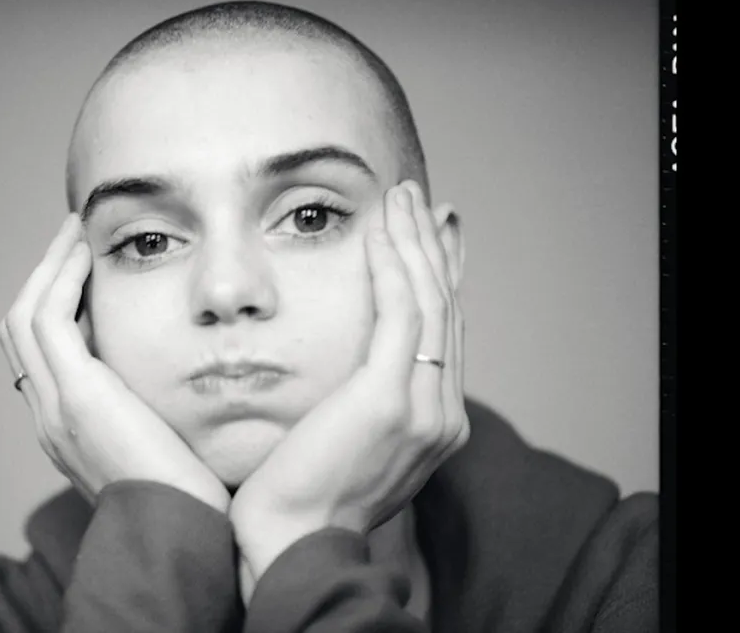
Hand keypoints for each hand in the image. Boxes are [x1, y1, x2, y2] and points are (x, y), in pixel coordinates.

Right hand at [0, 214, 230, 513]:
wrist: (182, 534)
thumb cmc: (189, 495)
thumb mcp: (163, 441)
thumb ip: (152, 406)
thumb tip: (174, 368)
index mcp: (65, 428)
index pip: (39, 353)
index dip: (54, 304)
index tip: (84, 268)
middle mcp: (48, 416)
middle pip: (18, 329)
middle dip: (42, 277)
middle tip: (71, 238)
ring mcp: (55, 407)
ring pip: (24, 317)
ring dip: (47, 268)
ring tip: (74, 231)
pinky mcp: (77, 397)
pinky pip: (48, 320)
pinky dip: (61, 280)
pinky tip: (84, 254)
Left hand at [230, 180, 467, 596]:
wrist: (293, 543)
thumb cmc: (302, 498)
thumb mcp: (347, 445)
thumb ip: (365, 406)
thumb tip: (353, 371)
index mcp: (436, 425)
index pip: (444, 334)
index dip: (442, 279)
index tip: (434, 237)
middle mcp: (442, 414)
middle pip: (445, 310)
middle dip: (432, 248)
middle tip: (420, 201)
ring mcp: (422, 408)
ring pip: (429, 303)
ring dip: (414, 242)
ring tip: (402, 197)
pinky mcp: (388, 398)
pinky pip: (398, 314)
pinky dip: (392, 266)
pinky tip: (380, 232)